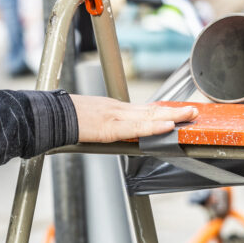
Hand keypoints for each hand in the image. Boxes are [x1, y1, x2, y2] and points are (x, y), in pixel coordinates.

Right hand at [70, 94, 197, 141]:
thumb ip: (107, 126)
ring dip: (172, 115)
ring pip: (150, 116)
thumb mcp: (91, 120)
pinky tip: (167, 126)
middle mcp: (119, 109)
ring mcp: (116, 116)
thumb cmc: (65, 119)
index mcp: (115, 109)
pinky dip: (153, 127)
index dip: (164, 110)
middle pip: (153, 110)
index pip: (145, 109)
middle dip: (175, 111)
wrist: (50, 115)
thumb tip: (113, 134)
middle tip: (194, 110)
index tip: (178, 110)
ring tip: (190, 114)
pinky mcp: (110, 127)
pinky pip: (136, 128)